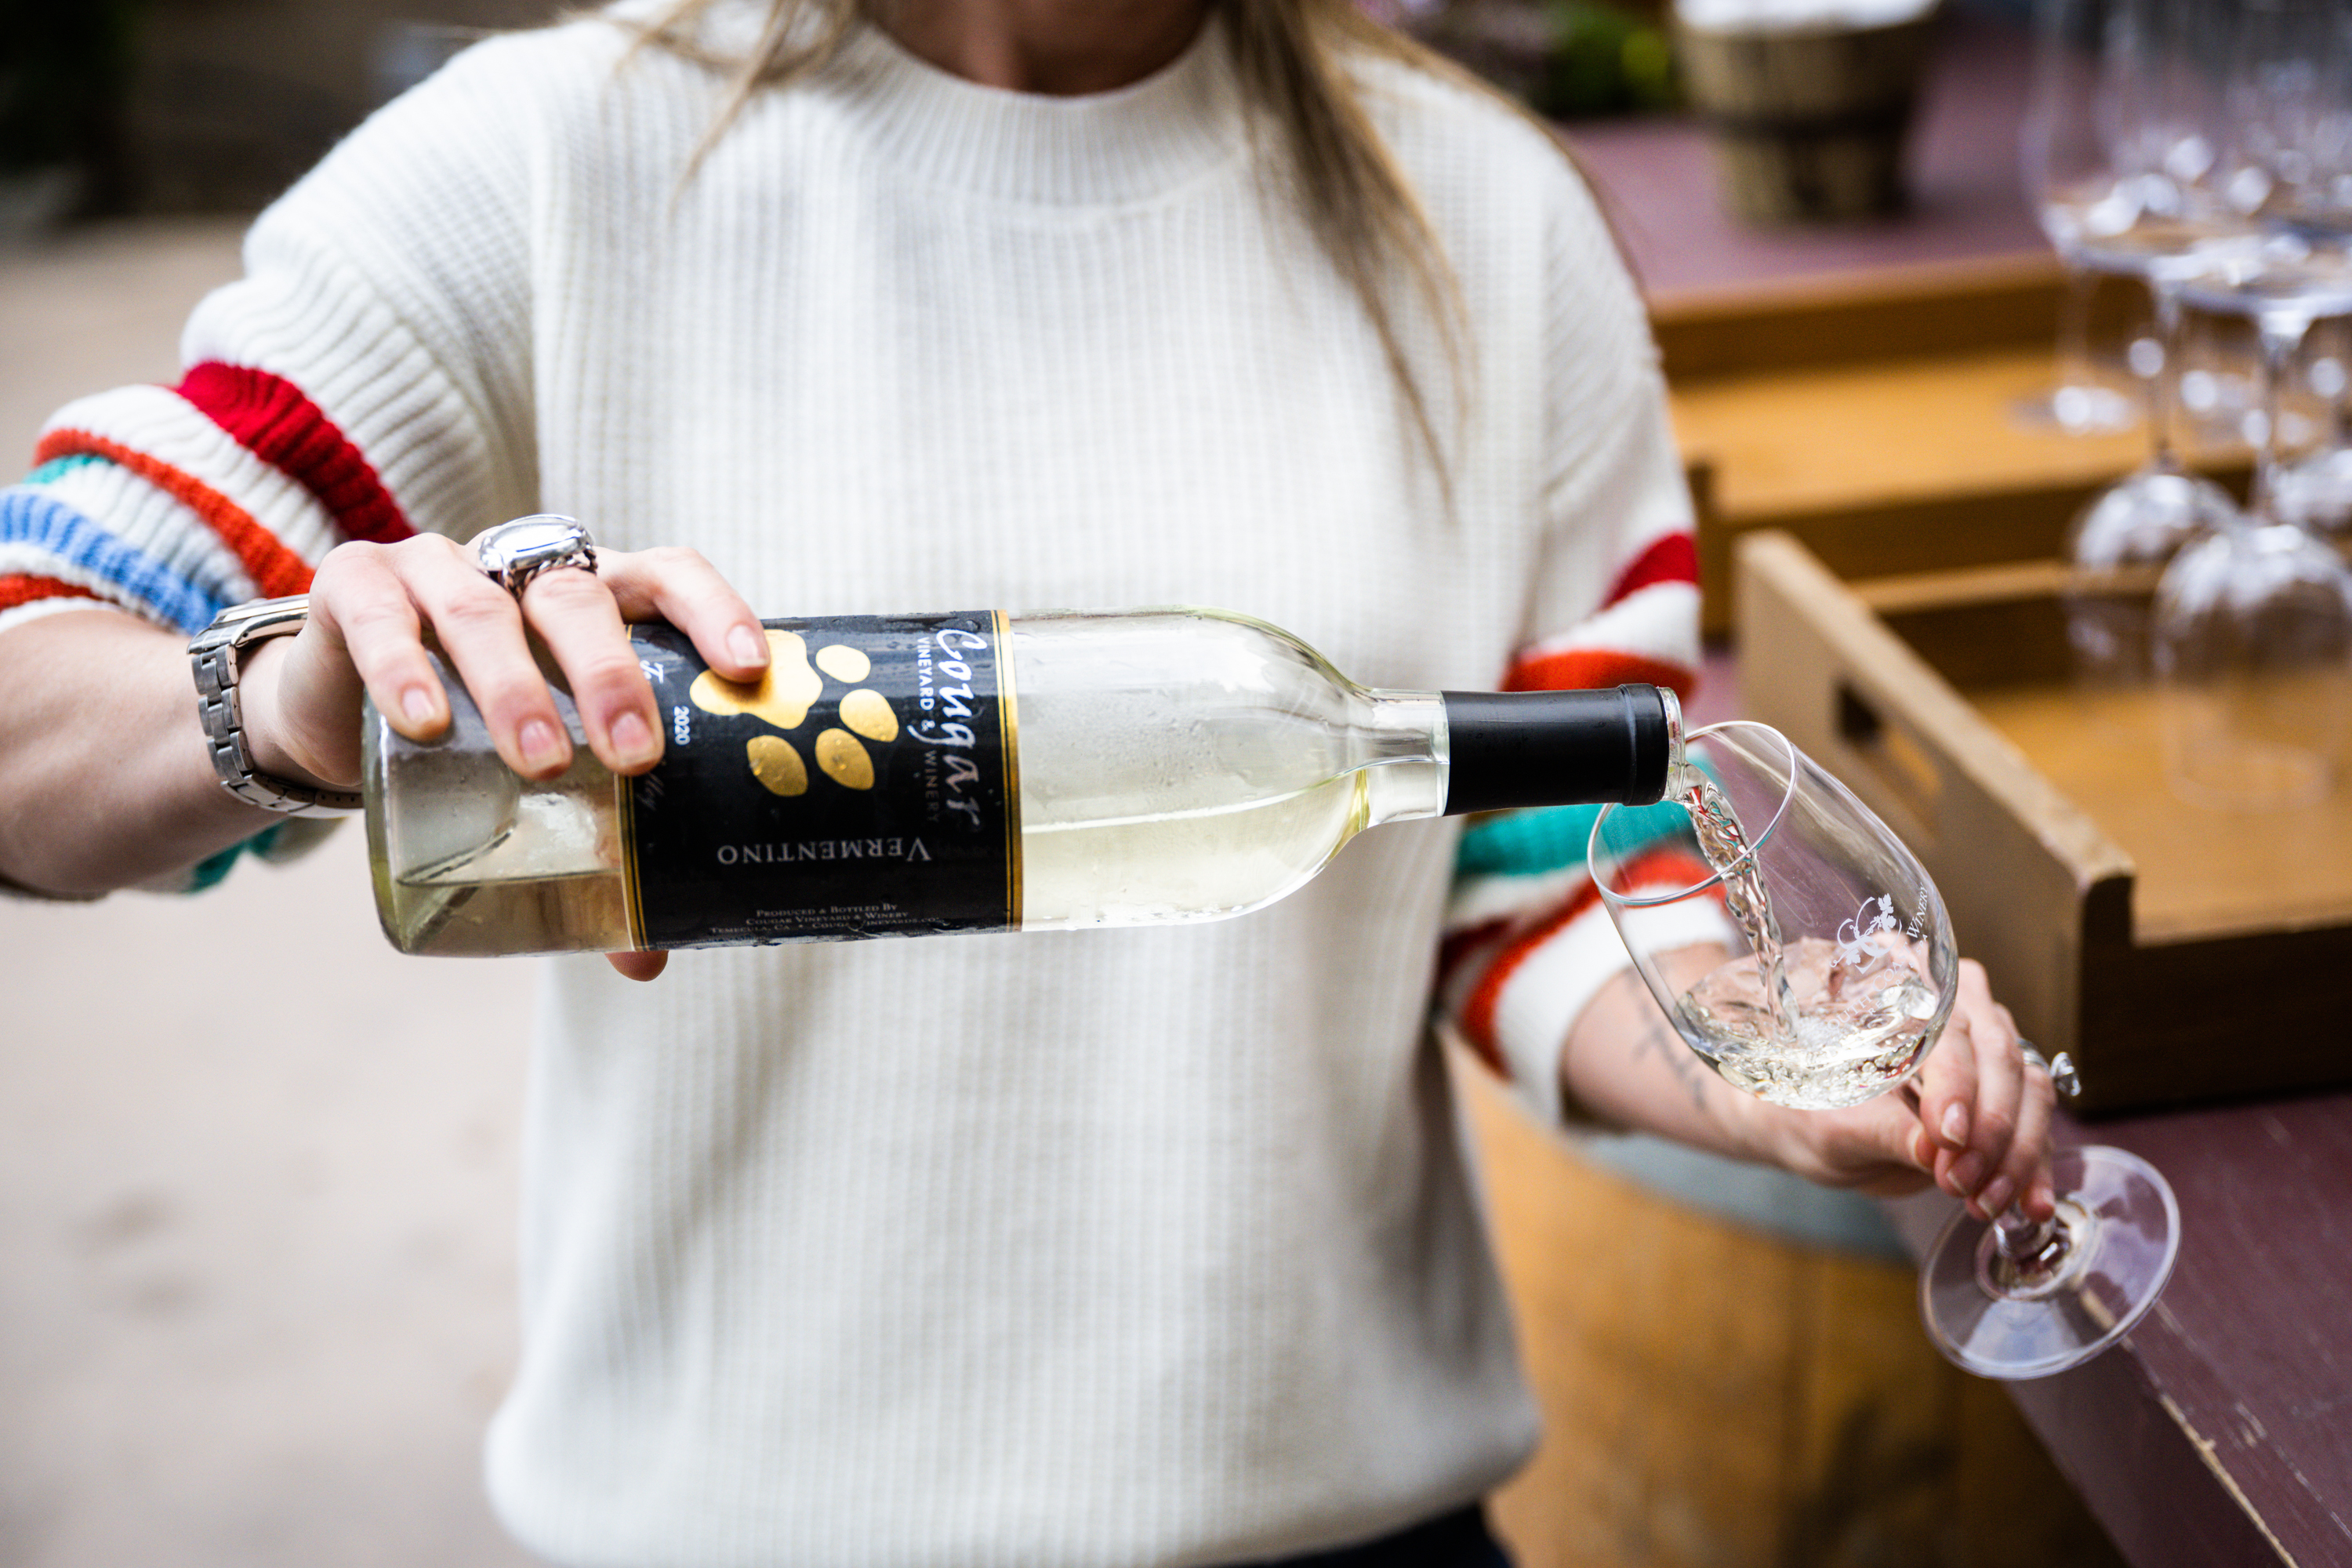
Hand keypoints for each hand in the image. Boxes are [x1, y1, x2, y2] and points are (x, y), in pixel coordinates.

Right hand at [234, 531, 771, 982]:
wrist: (338, 704)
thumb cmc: (472, 728)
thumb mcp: (539, 772)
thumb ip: (595, 846)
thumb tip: (648, 959)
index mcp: (594, 596)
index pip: (666, 576)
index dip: (712, 609)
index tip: (747, 669)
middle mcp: (521, 570)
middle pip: (576, 596)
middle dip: (610, 675)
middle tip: (635, 757)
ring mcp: (435, 569)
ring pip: (481, 609)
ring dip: (515, 685)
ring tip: (540, 762)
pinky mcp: (353, 585)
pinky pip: (378, 614)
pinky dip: (402, 666)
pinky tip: (423, 722)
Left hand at [1745, 958, 2056, 1222]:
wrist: (1809, 1132)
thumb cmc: (1807, 1113)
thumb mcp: (1833, 1127)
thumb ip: (1884, 1133)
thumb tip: (1934, 1150)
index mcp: (1900, 991)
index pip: (1946, 1029)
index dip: (1956, 1084)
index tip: (1948, 1139)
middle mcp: (1954, 1006)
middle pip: (1999, 1056)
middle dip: (1989, 1128)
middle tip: (1961, 1182)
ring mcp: (1986, 1047)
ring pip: (2028, 1089)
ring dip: (2015, 1153)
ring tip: (1985, 1204)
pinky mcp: (2004, 1091)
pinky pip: (2036, 1124)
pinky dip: (2035, 1166)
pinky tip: (2034, 1206)